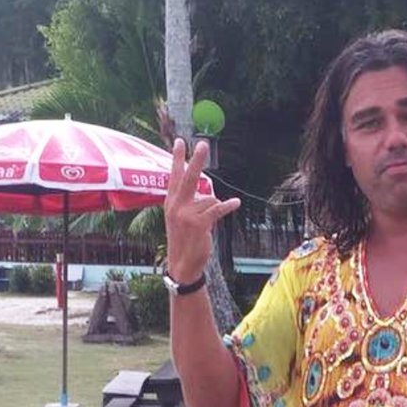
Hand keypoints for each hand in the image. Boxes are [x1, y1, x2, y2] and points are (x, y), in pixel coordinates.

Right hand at [165, 139, 240, 282]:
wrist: (182, 264)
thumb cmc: (184, 240)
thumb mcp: (180, 219)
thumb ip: (189, 203)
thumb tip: (209, 194)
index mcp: (170, 202)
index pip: (173, 176)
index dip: (177, 159)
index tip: (179, 142)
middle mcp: (176, 205)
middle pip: (188, 177)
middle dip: (196, 160)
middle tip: (203, 143)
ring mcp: (186, 214)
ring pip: (210, 198)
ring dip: (215, 208)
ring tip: (207, 224)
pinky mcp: (198, 223)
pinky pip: (217, 208)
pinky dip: (228, 206)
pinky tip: (236, 202)